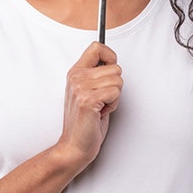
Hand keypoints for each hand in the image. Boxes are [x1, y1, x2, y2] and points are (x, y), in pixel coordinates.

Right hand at [56, 42, 121, 168]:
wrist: (74, 145)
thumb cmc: (85, 122)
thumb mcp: (87, 92)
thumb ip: (96, 76)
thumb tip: (112, 63)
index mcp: (75, 72)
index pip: (97, 47)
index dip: (110, 57)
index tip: (109, 71)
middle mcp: (76, 77)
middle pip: (115, 67)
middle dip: (115, 85)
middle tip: (102, 99)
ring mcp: (80, 88)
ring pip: (118, 80)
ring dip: (114, 97)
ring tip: (101, 107)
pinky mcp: (88, 100)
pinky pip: (115, 92)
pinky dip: (113, 105)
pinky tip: (101, 112)